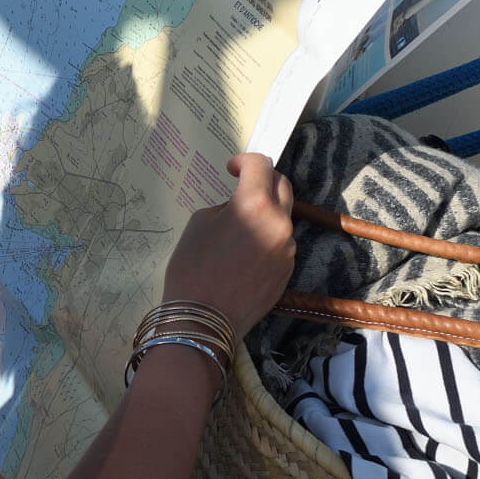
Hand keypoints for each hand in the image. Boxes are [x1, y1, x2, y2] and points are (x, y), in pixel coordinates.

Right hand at [160, 153, 294, 336]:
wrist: (203, 317)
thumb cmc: (191, 267)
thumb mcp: (199, 223)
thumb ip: (225, 207)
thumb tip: (238, 210)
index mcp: (254, 204)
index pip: (261, 165)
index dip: (245, 160)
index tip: (232, 168)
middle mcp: (279, 222)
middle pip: (282, 186)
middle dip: (263, 181)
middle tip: (243, 188)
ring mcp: (288, 249)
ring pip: (281, 218)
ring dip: (264, 214)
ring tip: (239, 230)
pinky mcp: (288, 270)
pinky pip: (280, 244)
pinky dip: (266, 240)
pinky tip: (243, 256)